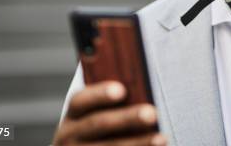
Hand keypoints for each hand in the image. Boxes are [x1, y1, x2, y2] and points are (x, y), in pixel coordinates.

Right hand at [52, 81, 166, 145]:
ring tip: (161, 138)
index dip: (100, 94)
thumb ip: (114, 101)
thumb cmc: (103, 125)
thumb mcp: (97, 113)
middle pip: (98, 124)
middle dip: (127, 119)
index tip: (122, 90)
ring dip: (138, 143)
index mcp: (73, 114)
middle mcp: (69, 135)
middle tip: (152, 114)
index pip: (80, 101)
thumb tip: (142, 90)